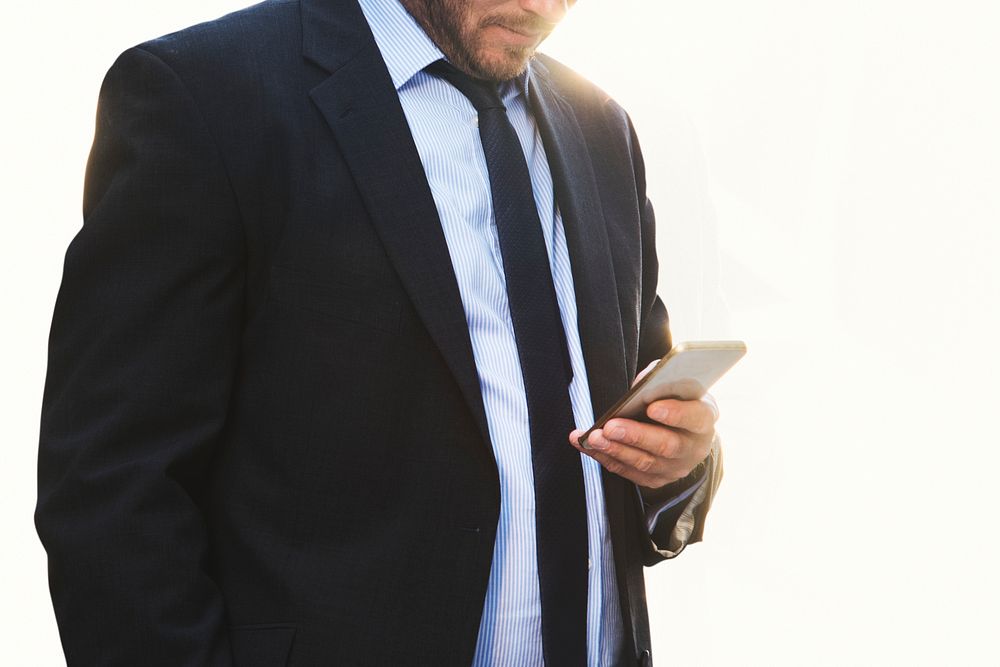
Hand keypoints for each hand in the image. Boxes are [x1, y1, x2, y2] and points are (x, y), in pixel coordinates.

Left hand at [569, 365, 717, 491]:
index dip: (676, 414)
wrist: (679, 428)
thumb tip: (640, 384)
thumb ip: (661, 379)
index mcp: (704, 419)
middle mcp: (694, 448)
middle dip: (635, 436)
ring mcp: (676, 468)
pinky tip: (586, 446)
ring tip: (592, 437)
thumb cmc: (675, 398)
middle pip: (667, 446)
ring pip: (645, 463)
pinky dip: (606, 458)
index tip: (652, 407)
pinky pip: (629, 473)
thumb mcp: (675, 384)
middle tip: (610, 426)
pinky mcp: (656, 479)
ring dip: (615, 450)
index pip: (696, 418)